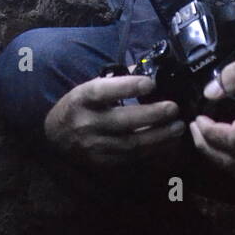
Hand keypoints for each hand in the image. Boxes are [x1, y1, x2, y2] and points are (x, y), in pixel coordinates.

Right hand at [43, 74, 185, 167]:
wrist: (56, 136)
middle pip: (122, 121)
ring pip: (130, 144)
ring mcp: (94, 146)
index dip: (127, 87)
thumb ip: (117, 81)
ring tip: (178, 127)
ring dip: (159, 136)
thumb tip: (151, 72)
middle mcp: (86, 123)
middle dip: (152, 115)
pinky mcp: (102, 162)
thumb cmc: (79, 106)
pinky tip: (168, 143)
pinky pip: (132, 158)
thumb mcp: (89, 88)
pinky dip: (153, 151)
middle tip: (174, 108)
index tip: (151, 83)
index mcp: (82, 99)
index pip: (103, 92)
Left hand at [191, 51, 234, 175]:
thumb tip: (210, 93)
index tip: (198, 117)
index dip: (210, 132)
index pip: (234, 140)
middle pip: (232, 160)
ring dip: (214, 155)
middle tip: (194, 127)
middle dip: (206, 145)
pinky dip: (227, 159)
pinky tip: (219, 143)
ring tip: (202, 136)